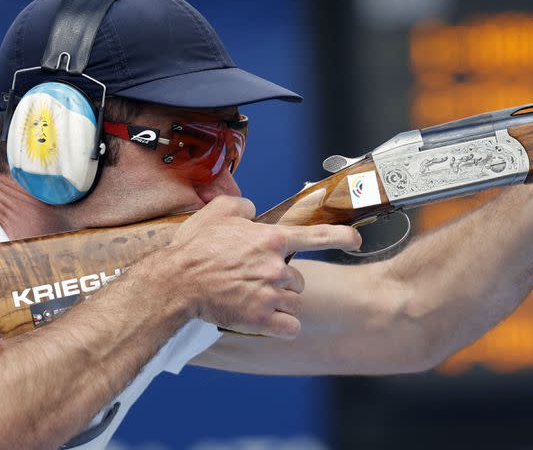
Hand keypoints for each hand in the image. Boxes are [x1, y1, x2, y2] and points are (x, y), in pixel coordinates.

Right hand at [167, 195, 360, 338]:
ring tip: (251, 297)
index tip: (356, 240)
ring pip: (294, 302)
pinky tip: (266, 320)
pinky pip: (289, 327)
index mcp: (273, 238)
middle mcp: (278, 266)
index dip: (343, 237)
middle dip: (284, 280)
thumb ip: (244, 206)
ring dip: (280, 302)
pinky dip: (281, 326)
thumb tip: (255, 212)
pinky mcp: (262, 319)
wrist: (176, 282)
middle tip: (255, 280)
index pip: (320, 236)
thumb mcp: (219, 211)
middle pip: (299, 278)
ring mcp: (272, 294)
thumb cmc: (196, 247)